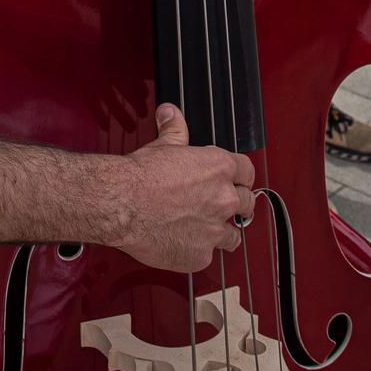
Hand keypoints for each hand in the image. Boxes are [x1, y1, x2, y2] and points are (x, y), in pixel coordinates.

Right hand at [110, 105, 254, 272]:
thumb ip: (174, 129)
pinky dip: (197, 251)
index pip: (247, 172)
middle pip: (246, 203)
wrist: (123, 204)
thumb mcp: (161, 145)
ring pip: (233, 236)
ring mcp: (214, 230)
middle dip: (236, 205)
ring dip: (223, 232)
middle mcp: (223, 199)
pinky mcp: (200, 255)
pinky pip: (207, 256)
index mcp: (220, 168)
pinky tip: (184, 244)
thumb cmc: (141, 176)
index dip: (240, 177)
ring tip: (207, 229)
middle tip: (219, 205)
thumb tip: (171, 114)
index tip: (234, 181)